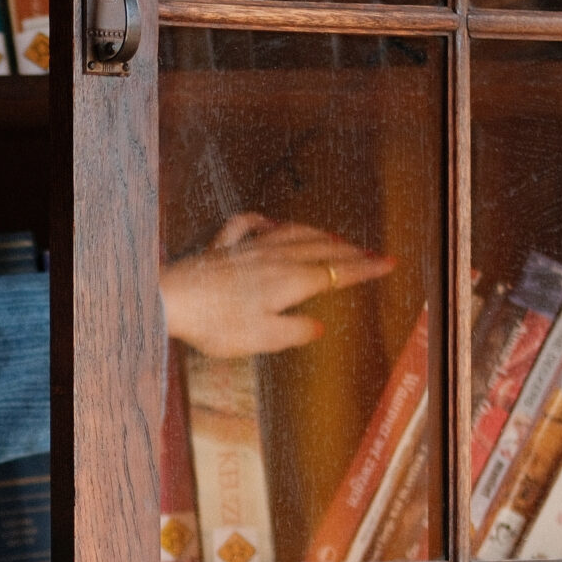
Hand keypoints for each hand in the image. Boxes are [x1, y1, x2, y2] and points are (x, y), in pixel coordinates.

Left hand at [159, 213, 395, 358]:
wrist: (172, 301)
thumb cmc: (217, 324)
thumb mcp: (263, 339)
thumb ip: (295, 331)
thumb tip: (318, 325)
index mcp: (291, 281)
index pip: (337, 272)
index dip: (365, 269)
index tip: (389, 264)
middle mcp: (274, 258)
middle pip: (320, 248)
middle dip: (350, 250)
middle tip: (372, 252)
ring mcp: (248, 248)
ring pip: (292, 233)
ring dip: (317, 234)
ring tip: (333, 237)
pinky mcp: (223, 248)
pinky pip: (248, 225)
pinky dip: (265, 222)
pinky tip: (270, 224)